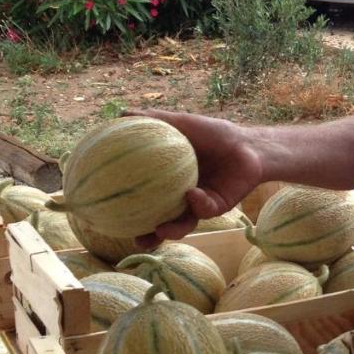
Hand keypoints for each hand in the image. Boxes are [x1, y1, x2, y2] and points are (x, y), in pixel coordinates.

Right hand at [124, 110, 263, 244]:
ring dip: (170, 231)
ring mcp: (198, 205)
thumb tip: (120, 114)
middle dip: (147, 235)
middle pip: (159, 222)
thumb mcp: (181, 125)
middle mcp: (180, 198)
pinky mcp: (217, 208)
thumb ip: (153, 120)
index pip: (142, 199)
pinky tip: (192, 194)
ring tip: (159, 230)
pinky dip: (197, 203)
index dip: (125, 208)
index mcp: (167, 182)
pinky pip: (204, 209)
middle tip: (134, 239)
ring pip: (182, 225)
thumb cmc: (213, 134)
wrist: (248, 144)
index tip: (106, 213)